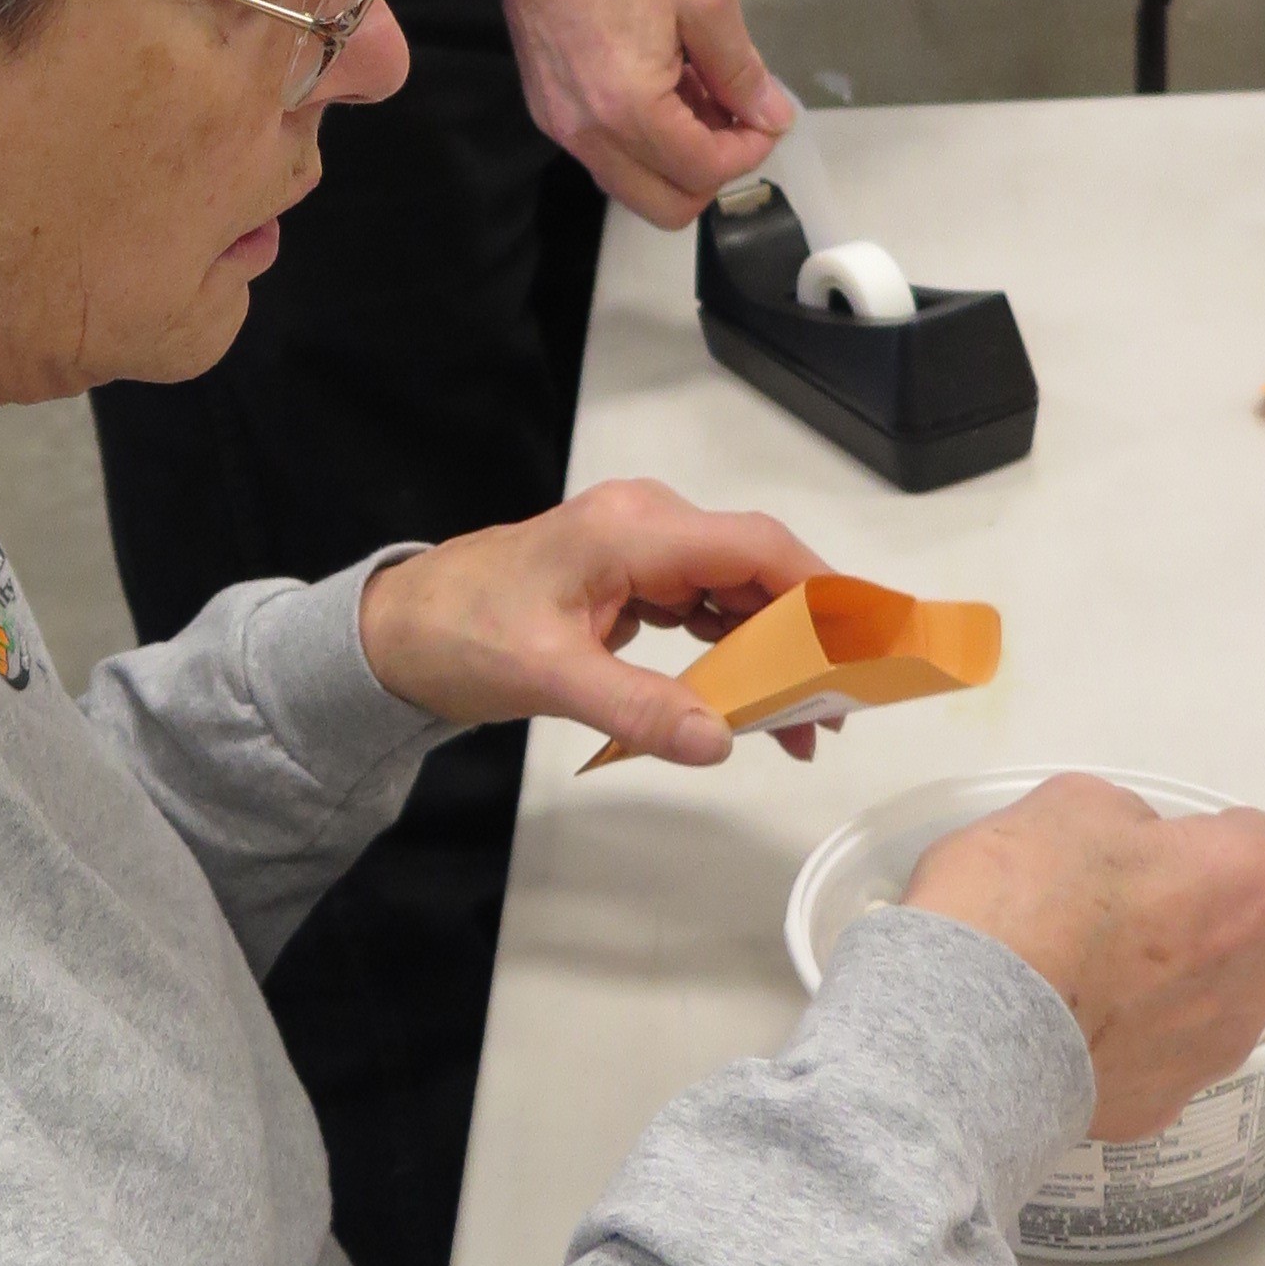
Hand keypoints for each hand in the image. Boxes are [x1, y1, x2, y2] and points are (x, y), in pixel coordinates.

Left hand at [359, 482, 827, 764]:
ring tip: (806, 726)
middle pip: (756, 570)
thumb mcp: (547, 679)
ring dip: (774, 653)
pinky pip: (702, 607)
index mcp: (630, 529)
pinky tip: (754, 704)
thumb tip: (719, 741)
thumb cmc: (458, 636)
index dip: (821, 590)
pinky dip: (733, 651)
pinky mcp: (628, 578)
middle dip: (806, 639)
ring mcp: (637, 549)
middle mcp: (644, 524)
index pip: (753, 547)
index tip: (869, 641)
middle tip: (838, 713)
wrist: (395, 633)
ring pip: (734, 592)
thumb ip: (637, 708)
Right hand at [482, 0, 792, 227]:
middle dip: (714, 172)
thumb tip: (770, 116)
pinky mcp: (551, 116)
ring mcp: (564, 130)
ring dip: (680, 161)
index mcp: (631, 108)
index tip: (765, 112)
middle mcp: (591, 136)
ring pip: (637, 189)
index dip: (750, 151)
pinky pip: (611, 159)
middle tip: (734, 119)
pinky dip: (647, 145)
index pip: (704, 173)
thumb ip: (741, 67)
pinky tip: (662, 88)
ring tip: (697, 97)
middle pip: (668, 207)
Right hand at [901, 773, 1264, 1139]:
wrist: (967, 1027)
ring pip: (1204, 996)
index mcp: (1249, 884)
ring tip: (1081, 973)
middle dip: (1187, 913)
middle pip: (1237, 926)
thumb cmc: (1024, 901)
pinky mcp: (1168, 1104)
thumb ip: (1130, 822)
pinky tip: (1067, 1024)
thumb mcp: (1071, 802)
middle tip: (1108, 908)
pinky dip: (1126, 1040)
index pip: (1256, 838)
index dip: (1197, 836)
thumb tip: (1133, 854)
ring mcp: (1218, 1049)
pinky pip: (1158, 1054)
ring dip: (1163, 981)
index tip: (1147, 848)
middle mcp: (1259, 973)